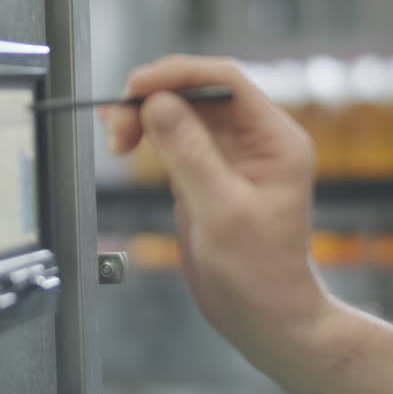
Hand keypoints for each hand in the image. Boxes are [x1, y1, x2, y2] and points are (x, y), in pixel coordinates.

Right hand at [100, 55, 329, 360]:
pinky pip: (174, 137)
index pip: (225, 81)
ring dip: (144, 116)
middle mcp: (256, 139)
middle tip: (117, 125)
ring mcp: (231, 154)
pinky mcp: (207, 172)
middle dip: (153, 98)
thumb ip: (189, 154)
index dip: (176, 75)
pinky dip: (146, 134)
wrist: (266, 318)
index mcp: (276, 139)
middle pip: (198, 92)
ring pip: (181, 111)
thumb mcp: (222, 212)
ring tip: (116, 140)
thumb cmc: (260, 274)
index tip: (135, 87)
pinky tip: (121, 138)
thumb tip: (158, 104)